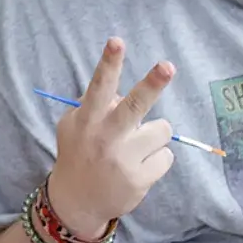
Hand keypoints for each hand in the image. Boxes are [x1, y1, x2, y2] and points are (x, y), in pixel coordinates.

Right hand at [48, 37, 176, 235]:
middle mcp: (104, 138)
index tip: (116, 41)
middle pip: (134, 105)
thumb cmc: (79, 153)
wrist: (76, 201)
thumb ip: (93, 106)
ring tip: (135, 148)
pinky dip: (156, 159)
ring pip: (161, 130)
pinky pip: (166, 156)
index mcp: (87, 120)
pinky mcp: (139, 179)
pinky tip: (138, 167)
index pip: (99, 86)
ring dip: (153, 136)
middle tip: (167, 65)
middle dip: (152, 84)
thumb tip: (121, 93)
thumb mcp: (74, 127)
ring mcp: (123, 160)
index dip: (109, 63)